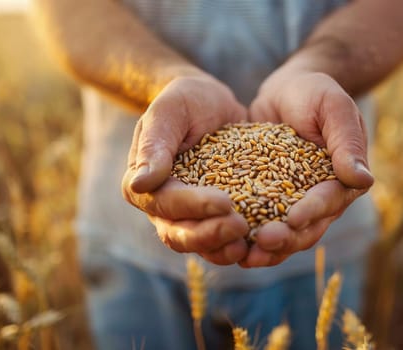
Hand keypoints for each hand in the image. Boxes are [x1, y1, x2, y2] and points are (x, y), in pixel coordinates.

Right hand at [121, 73, 249, 264]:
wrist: (211, 104)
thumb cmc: (186, 101)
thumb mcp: (170, 111)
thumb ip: (155, 144)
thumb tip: (140, 184)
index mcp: (144, 185)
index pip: (165, 203)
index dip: (193, 206)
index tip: (224, 201)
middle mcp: (163, 209)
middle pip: (180, 235)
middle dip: (210, 234)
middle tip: (240, 225)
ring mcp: (189, 217)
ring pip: (201, 245)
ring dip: (224, 248)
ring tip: (251, 242)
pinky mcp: (214, 218)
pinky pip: (223, 240)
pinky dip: (241, 244)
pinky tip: (263, 241)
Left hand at [241, 69, 373, 266]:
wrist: (285, 92)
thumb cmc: (314, 93)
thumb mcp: (333, 106)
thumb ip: (346, 141)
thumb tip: (363, 180)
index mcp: (342, 180)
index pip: (329, 202)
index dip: (312, 212)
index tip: (292, 219)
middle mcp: (321, 199)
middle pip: (307, 229)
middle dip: (286, 238)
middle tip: (261, 242)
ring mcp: (294, 204)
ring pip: (285, 235)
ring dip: (267, 249)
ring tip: (245, 256)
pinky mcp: (268, 202)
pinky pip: (259, 225)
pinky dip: (247, 237)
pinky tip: (229, 246)